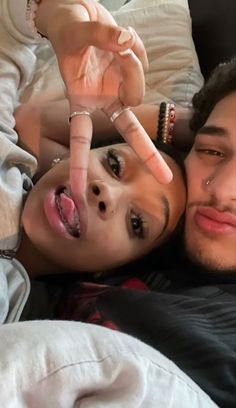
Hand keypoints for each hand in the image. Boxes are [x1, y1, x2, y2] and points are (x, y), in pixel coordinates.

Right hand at [36, 0, 172, 201]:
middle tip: (165, 178)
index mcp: (82, 102)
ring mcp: (122, 89)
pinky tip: (120, 39)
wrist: (80, 18)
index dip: (79, 163)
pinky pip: (143, 61)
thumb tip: (127, 40)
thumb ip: (100, 37)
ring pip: (139, 86)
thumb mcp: (77, 34)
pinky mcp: (134, 72)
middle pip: (130, 130)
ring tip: (115, 41)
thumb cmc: (70, 33)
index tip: (77, 188)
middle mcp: (105, 101)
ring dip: (131, 63)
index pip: (80, 138)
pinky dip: (136, 47)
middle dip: (148, 154)